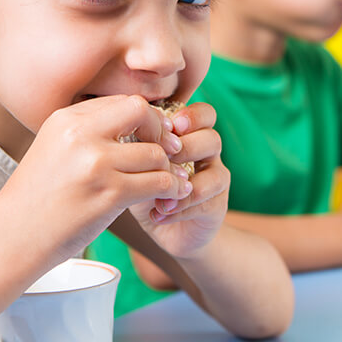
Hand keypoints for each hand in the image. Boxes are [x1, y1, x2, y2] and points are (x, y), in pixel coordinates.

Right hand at [0, 95, 191, 263]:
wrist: (11, 238)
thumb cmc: (37, 196)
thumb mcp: (55, 147)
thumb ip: (90, 132)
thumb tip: (139, 120)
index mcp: (66, 118)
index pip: (123, 101)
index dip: (145, 117)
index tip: (153, 135)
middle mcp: (80, 134)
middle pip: (142, 111)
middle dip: (160, 130)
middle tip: (166, 150)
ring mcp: (95, 163)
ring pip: (155, 152)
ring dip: (167, 168)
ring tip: (168, 180)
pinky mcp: (108, 194)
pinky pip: (158, 181)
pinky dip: (171, 189)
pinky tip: (169, 196)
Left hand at [128, 101, 229, 257]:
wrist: (163, 227)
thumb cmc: (145, 185)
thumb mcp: (138, 162)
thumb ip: (138, 145)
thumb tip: (125, 133)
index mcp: (192, 136)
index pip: (205, 114)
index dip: (192, 116)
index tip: (170, 126)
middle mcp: (208, 155)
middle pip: (212, 138)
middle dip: (187, 147)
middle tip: (164, 159)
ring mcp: (215, 179)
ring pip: (216, 172)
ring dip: (184, 182)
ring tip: (157, 193)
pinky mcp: (217, 206)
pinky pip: (206, 202)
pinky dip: (179, 208)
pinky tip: (158, 213)